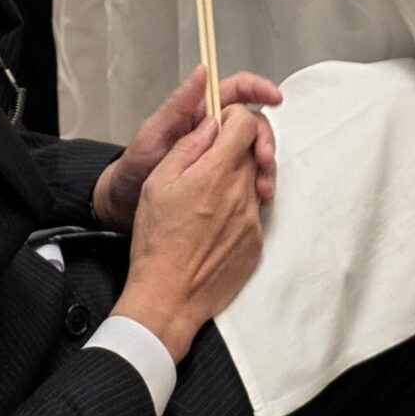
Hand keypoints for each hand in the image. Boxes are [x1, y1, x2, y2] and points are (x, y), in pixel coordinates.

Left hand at [92, 63, 284, 230]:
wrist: (123, 206)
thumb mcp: (152, 135)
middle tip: (263, 158)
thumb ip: (177, 106)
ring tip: (262, 186)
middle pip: (252, 122)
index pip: (236, 90)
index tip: (274, 98)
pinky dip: (257, 182)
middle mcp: (214, 130)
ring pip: (253, 149)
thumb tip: (202, 71)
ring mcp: (219, 155)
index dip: (258, 89)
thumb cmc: (134, 169)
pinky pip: (247, 173)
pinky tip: (258, 196)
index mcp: (199, 113)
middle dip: (264, 136)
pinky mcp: (222, 176)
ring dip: (264, 163)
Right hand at [111, 105, 269, 361]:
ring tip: (207, 200)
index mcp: (218, 171)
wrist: (168, 296)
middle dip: (235, 150)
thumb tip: (212, 124)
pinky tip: (214, 226)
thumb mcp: (158, 183)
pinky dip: (238, 210)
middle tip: (209, 165)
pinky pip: (254, 212)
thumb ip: (189, 147)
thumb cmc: (156, 240)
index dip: (233, 119)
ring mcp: (254, 218)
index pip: (247, 122)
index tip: (219, 128)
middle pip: (253, 151)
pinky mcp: (257, 241)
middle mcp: (243, 191)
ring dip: (237, 181)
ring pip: (255, 182)